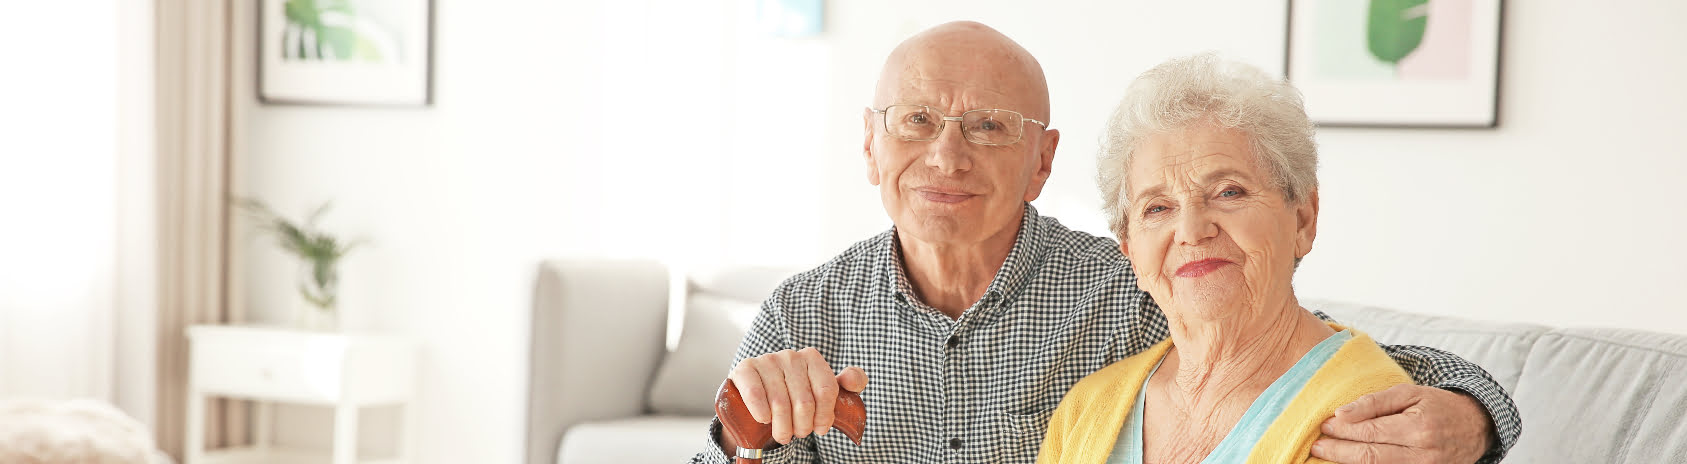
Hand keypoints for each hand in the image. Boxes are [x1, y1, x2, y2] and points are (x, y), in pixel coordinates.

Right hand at [725, 348, 867, 445]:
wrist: (758, 397)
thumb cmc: (795, 396)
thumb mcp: (823, 389)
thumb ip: (849, 382)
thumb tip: (854, 380)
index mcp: (812, 358)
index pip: (827, 391)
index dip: (825, 416)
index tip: (820, 429)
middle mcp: (790, 355)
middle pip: (804, 401)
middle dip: (802, 426)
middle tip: (798, 433)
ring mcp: (767, 360)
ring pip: (780, 403)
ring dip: (782, 427)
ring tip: (783, 434)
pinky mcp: (745, 369)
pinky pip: (756, 394)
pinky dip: (761, 413)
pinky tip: (764, 420)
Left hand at [1311, 384, 1493, 463]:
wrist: (1474, 427)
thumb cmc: (1436, 405)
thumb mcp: (1409, 393)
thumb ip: (1374, 402)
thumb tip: (1341, 413)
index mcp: (1419, 427)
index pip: (1370, 432)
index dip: (1343, 430)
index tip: (1323, 425)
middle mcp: (1423, 454)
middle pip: (1370, 457)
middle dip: (1338, 452)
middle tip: (1316, 446)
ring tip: (1327, 456)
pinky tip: (1350, 463)